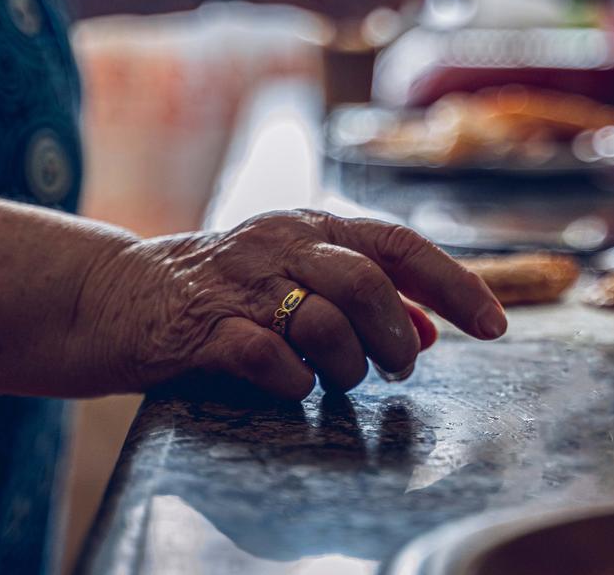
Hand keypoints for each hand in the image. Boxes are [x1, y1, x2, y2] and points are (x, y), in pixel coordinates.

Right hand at [79, 211, 506, 399]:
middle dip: (397, 334)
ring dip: (350, 363)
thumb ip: (365, 298)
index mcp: (311, 226)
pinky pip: (267, 355)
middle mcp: (280, 243)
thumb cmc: (225, 292)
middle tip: (398, 369)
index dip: (455, 284)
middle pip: (366, 279)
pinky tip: (295, 387)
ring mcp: (239, 283)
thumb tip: (431, 331)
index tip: (495, 327)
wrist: (118, 295)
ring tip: (346, 380)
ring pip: (322, 318)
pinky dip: (295, 381)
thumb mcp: (297, 279)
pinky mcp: (201, 326)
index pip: (398, 244)